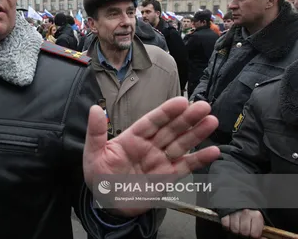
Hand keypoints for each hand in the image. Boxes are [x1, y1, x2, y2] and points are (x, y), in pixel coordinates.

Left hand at [83, 96, 219, 216]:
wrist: (108, 206)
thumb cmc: (100, 178)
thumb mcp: (94, 154)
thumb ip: (96, 133)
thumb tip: (94, 109)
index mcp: (133, 138)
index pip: (152, 121)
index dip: (166, 112)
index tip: (181, 101)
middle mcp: (150, 146)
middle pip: (171, 129)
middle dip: (187, 118)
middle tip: (203, 106)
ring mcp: (160, 161)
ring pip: (181, 144)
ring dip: (196, 133)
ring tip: (212, 121)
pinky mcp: (168, 177)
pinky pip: (185, 167)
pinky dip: (199, 159)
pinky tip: (213, 151)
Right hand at [221, 209, 264, 237]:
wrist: (245, 212)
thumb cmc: (252, 220)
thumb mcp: (259, 225)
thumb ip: (262, 233)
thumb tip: (262, 238)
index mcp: (256, 215)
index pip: (254, 233)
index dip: (253, 235)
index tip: (253, 234)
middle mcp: (245, 212)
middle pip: (244, 231)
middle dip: (244, 234)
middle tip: (245, 231)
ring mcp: (235, 212)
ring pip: (234, 228)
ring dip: (236, 231)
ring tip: (239, 228)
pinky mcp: (226, 213)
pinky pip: (225, 223)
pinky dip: (227, 226)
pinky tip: (232, 225)